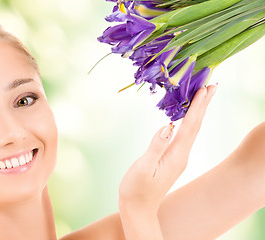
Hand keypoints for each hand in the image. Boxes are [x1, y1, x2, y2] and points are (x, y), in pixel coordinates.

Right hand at [119, 85, 216, 210]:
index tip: (205, 89)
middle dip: (203, 105)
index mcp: (176, 155)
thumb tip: (168, 125)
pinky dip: (188, 121)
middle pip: (195, 126)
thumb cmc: (136, 189)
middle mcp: (181, 155)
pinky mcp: (171, 159)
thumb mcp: (144, 168)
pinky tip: (186, 118)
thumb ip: (156, 146)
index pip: (190, 126)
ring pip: (191, 130)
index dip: (197, 106)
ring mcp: (177, 157)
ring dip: (198, 112)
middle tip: (212, 86)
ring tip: (203, 96)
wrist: (138, 208)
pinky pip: (184, 135)